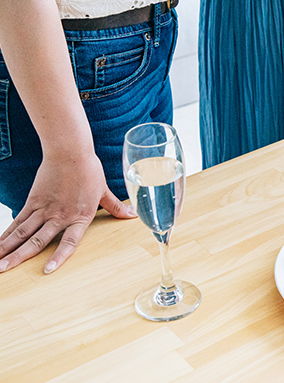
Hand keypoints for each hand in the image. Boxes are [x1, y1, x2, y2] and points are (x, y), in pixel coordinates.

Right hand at [0, 151, 135, 273]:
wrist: (70, 152)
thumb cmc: (89, 170)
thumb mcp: (104, 191)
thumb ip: (114, 207)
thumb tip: (132, 215)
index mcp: (80, 216)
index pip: (69, 241)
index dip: (59, 256)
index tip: (47, 271)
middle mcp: (59, 216)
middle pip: (37, 241)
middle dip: (19, 258)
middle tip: (3, 270)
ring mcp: (43, 209)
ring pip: (22, 233)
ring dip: (7, 249)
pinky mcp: (32, 201)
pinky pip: (18, 220)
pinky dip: (7, 233)